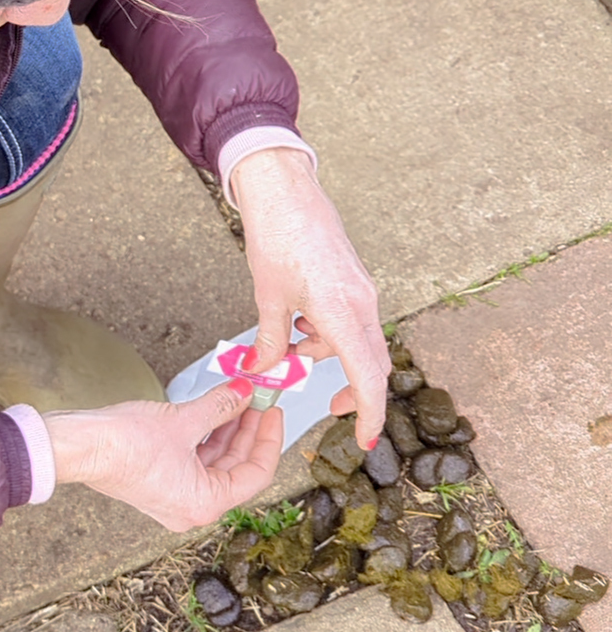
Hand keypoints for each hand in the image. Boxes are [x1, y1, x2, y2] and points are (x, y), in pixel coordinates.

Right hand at [44, 380, 283, 531]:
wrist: (80, 446)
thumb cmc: (125, 443)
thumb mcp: (183, 420)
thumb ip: (220, 406)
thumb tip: (244, 391)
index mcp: (205, 503)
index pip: (256, 474)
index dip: (269, 439)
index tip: (273, 411)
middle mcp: (193, 507)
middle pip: (236, 468)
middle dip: (248, 430)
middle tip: (257, 398)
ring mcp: (175, 497)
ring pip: (216, 462)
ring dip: (228, 430)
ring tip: (238, 397)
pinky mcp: (161, 482)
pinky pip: (196, 461)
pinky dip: (207, 436)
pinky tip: (214, 410)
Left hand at [230, 147, 389, 448]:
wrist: (286, 191)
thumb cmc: (275, 238)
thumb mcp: (267, 298)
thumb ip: (269, 341)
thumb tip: (261, 373)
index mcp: (342, 311)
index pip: (366, 376)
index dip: (368, 413)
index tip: (364, 440)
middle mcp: (363, 302)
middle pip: (370, 363)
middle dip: (352, 390)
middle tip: (326, 406)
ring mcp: (363, 290)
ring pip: (359, 341)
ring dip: (330, 354)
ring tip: (292, 348)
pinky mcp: (356, 280)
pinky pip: (352, 319)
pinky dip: (330, 333)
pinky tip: (300, 323)